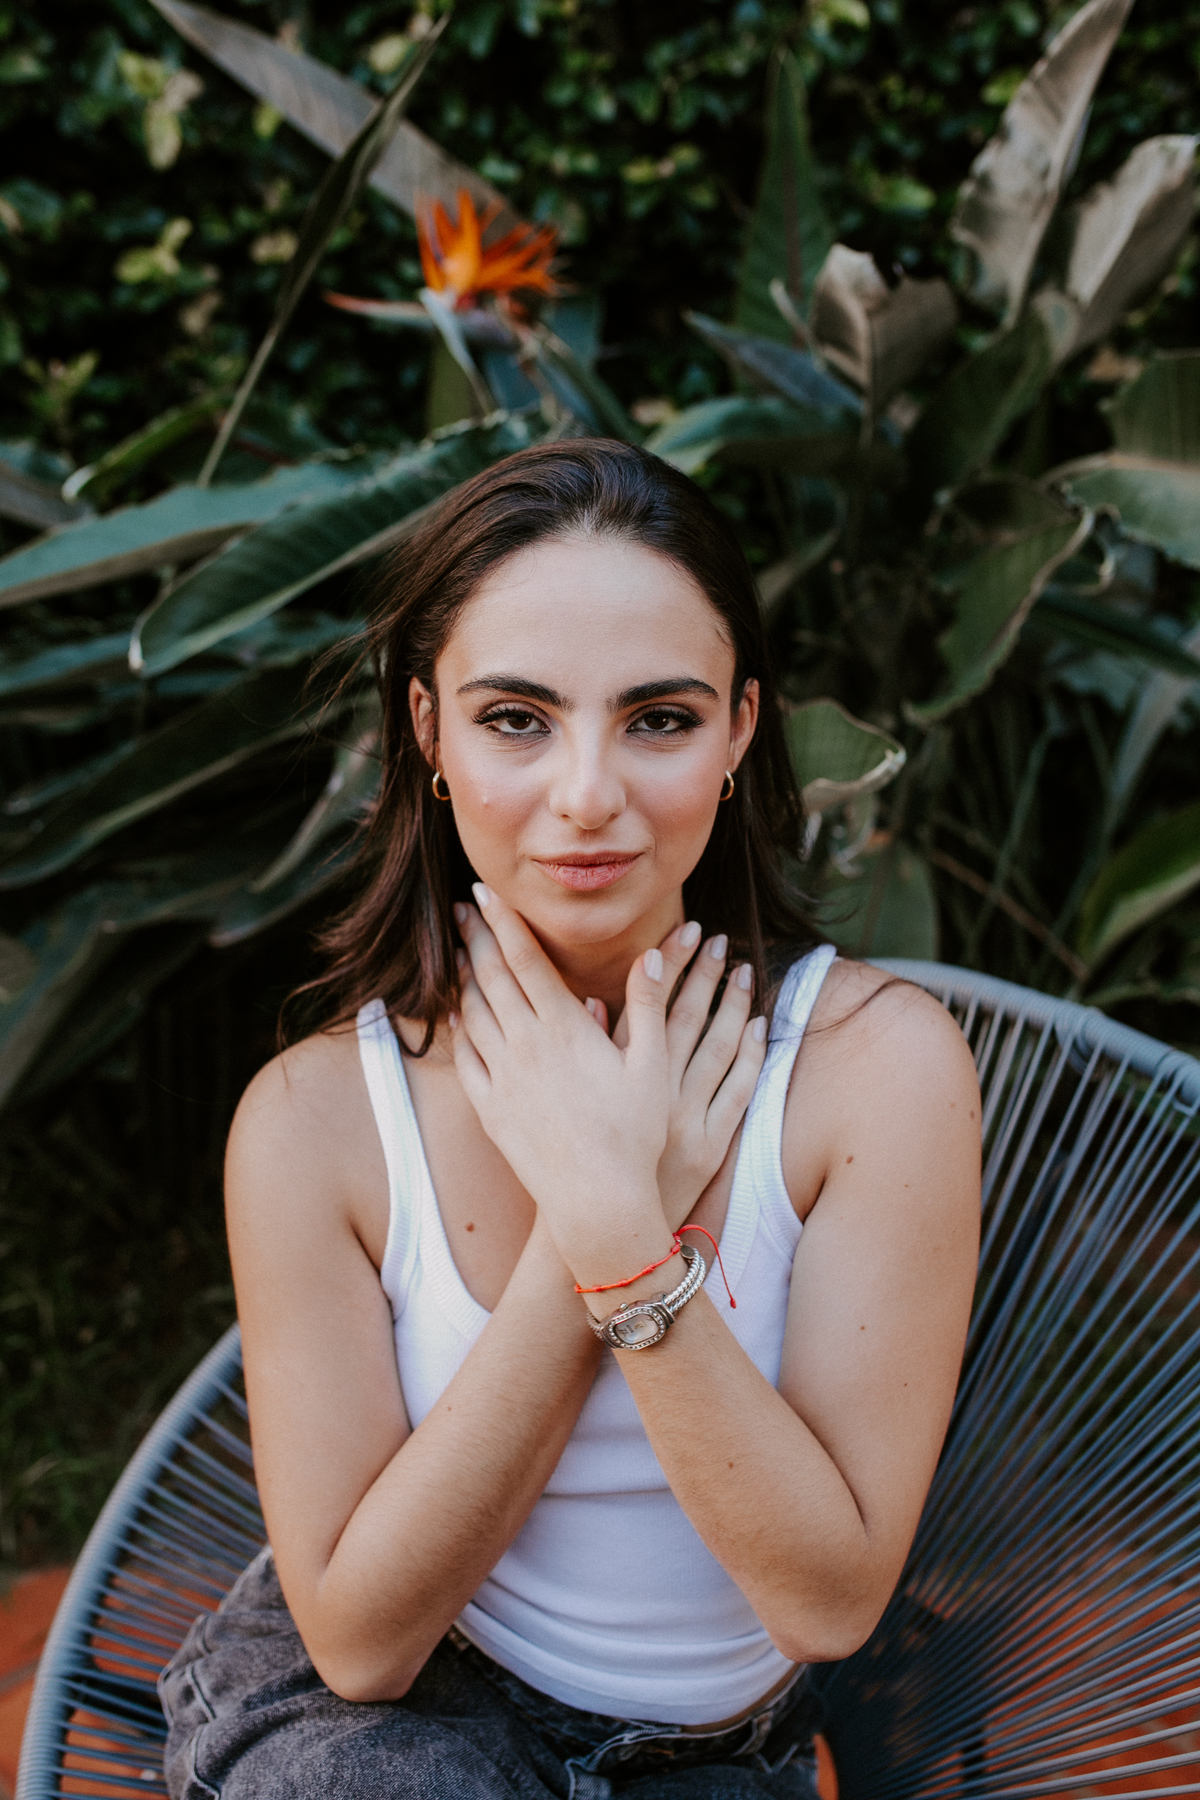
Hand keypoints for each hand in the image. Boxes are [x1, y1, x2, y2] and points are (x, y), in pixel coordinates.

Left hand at [450, 886, 672, 1284]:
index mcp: (565, 1029)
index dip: (503, 922)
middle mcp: (526, 1046)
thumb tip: (651, 957)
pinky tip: (457, 1015)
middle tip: (460, 909)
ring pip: (473, 1013)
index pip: (525, 960)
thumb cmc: (634, 1136)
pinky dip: (459, 1028)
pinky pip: (467, 1058)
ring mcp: (503, 1078)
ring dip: (463, 977)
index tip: (485, 893)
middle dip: (475, 937)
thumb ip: (649, 1007)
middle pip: (490, 978)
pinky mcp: (491, 1109)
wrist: (596, 1200)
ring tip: (458, 952)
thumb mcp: (652, 1067)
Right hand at [588, 925, 767, 1230]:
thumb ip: (590, 1048)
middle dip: (704, 974)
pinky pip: (736, 1091)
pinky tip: (759, 1026)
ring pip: (716, 1048)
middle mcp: (654, 1090)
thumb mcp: (580, 1099)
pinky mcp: (709, 1145)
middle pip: (686, 1019)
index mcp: (619, 1075)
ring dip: (731, 1006)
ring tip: (741, 969)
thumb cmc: (579, 1157)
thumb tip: (593, 999)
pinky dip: (750, 1056)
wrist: (599, 1221)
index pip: (650, 1005)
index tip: (686, 929)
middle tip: (718, 938)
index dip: (670, 965)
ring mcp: (685, 1116)